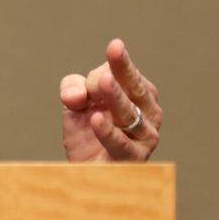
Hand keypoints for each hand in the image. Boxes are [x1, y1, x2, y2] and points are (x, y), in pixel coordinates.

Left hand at [60, 39, 162, 161]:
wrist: (85, 173)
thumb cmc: (86, 134)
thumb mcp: (74, 104)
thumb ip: (72, 89)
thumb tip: (76, 94)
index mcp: (136, 94)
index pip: (129, 75)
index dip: (120, 63)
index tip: (115, 46)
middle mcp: (146, 113)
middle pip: (136, 90)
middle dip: (123, 74)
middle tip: (111, 58)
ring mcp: (144, 137)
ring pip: (130, 114)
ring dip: (116, 97)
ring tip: (102, 82)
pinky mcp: (133, 160)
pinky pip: (122, 144)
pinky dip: (109, 131)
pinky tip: (96, 119)